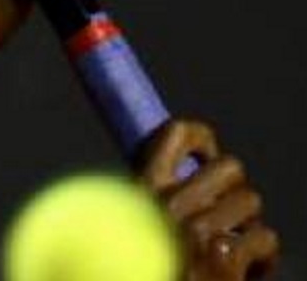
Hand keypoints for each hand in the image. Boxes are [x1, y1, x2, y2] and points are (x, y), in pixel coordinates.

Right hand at [140, 120, 279, 280]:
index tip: (206, 157)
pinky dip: (262, 260)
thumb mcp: (134, 225)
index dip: (202, 137)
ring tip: (235, 247)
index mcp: (142, 188)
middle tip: (226, 213)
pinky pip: (265, 239)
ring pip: (251, 202)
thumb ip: (153, 200)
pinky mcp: (225, 259)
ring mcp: (198, 230)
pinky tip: (246, 274)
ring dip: (248, 225)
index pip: (178, 132)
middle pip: (229, 167)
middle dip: (235, 189)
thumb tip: (184, 178)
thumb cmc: (142, 267)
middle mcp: (169, 202)